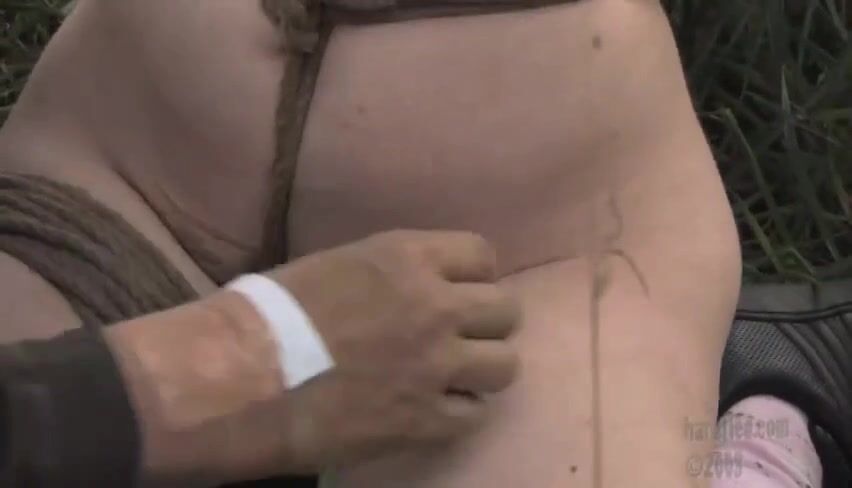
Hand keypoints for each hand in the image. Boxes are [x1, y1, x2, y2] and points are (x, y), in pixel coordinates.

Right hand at [269, 230, 520, 470]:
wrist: (243, 374)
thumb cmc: (273, 311)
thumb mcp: (340, 265)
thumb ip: (392, 272)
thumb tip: (417, 285)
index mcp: (408, 258)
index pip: (482, 255)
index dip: (475, 276)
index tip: (459, 292)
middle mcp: (435, 306)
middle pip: (506, 310)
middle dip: (488, 323)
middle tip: (461, 337)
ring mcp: (435, 365)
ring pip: (505, 365)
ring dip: (483, 370)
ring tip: (457, 376)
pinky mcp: (425, 419)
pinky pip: (476, 415)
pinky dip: (459, 412)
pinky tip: (435, 409)